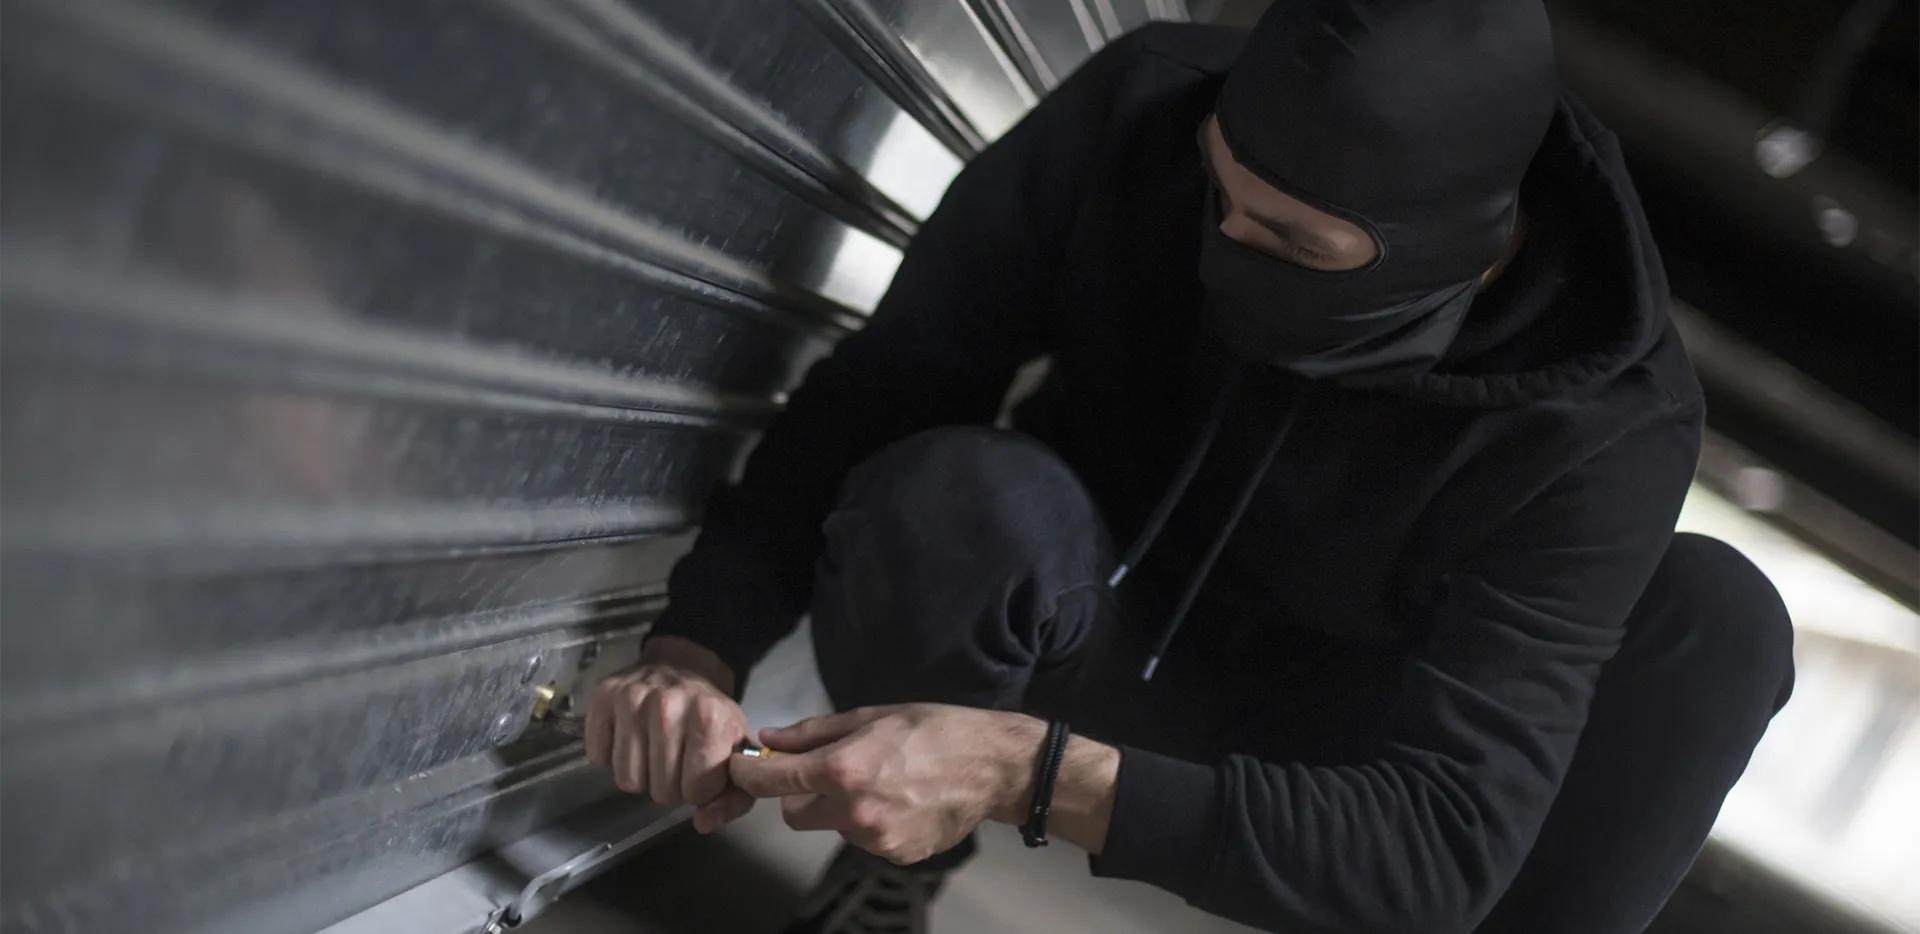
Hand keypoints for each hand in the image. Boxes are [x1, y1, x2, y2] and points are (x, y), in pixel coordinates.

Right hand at [584, 643, 752, 833]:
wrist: (685, 669)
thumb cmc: (711, 717)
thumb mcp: (737, 754)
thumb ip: (734, 799)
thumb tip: (703, 823)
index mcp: (709, 718)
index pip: (695, 792)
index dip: (700, 789)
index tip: (701, 769)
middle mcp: (667, 705)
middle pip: (660, 791)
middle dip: (671, 784)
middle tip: (676, 759)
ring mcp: (631, 699)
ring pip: (627, 780)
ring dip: (641, 774)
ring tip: (654, 749)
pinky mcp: (603, 697)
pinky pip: (598, 758)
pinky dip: (612, 755)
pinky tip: (631, 736)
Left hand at [728, 704, 1044, 864]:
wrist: (993, 766)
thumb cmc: (935, 729)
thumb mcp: (871, 715)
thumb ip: (814, 732)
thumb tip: (771, 739)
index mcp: (843, 769)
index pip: (771, 783)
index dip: (750, 775)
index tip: (744, 770)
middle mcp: (853, 811)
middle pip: (793, 813)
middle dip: (800, 793)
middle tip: (829, 772)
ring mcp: (875, 839)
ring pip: (830, 827)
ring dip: (838, 809)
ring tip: (879, 783)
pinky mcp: (895, 855)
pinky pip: (862, 840)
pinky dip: (869, 823)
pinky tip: (899, 801)